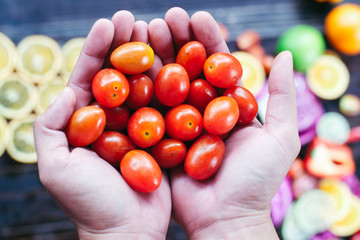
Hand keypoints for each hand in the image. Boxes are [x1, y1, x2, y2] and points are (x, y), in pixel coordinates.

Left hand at [34, 11, 170, 239]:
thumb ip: (51, 127)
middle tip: (135, 18)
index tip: (109, 22)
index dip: (96, 48)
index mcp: (85, 121)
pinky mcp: (162, 135)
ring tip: (157, 30)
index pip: (89, 76)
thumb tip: (69, 90)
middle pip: (117, 74)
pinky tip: (180, 62)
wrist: (128, 231)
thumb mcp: (55, 167)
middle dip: (123, 44)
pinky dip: (172, 84)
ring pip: (144, 85)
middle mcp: (112, 119)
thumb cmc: (90, 204)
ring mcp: (139, 125)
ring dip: (149, 57)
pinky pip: (167, 106)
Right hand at [152, 8, 300, 239]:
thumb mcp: (279, 136)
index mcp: (227, 104)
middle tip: (164, 18)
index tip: (196, 17)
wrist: (225, 219)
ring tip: (143, 30)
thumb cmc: (256, 182)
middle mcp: (200, 109)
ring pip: (164, 83)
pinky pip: (147, 110)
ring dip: (154, 56)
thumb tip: (286, 53)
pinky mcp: (157, 138)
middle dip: (176, 41)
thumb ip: (282, 95)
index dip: (207, 39)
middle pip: (187, 68)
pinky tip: (127, 65)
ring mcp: (177, 122)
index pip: (217, 63)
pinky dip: (138, 87)